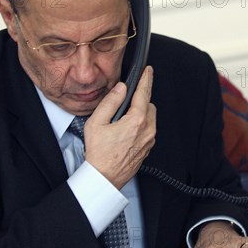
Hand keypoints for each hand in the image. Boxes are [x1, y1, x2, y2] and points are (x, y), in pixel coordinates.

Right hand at [84, 66, 155, 188]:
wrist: (104, 177)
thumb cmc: (99, 153)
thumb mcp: (97, 122)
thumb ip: (110, 101)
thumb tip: (121, 88)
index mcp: (136, 120)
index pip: (144, 93)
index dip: (146, 79)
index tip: (148, 70)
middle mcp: (147, 130)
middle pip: (149, 105)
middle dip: (140, 100)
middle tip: (126, 101)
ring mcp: (149, 140)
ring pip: (150, 118)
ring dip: (141, 113)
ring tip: (123, 118)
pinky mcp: (148, 148)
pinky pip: (148, 130)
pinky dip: (141, 125)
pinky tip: (127, 130)